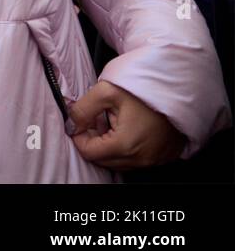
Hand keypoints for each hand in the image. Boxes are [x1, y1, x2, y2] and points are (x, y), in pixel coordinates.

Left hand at [67, 80, 186, 169]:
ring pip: (118, 162)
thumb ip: (82, 109)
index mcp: (125, 145)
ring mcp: (153, 160)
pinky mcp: (162, 158)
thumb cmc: (144, 89)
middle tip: (99, 119)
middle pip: (102, 160)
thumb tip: (71, 123)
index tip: (84, 120)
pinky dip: (125, 148)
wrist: (179, 88)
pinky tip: (128, 128)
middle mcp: (140, 159)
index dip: (80, 135)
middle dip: (94, 141)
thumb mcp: (106, 91)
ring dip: (109, 146)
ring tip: (114, 122)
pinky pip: (135, 160)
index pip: (88, 152)